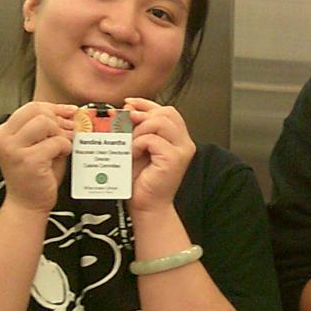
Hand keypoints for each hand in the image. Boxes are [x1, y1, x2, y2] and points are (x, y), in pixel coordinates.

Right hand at [0, 102, 75, 212]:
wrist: (27, 204)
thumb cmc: (35, 176)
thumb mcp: (39, 146)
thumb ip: (49, 129)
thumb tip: (70, 113)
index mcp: (6, 131)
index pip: (31, 107)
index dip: (55, 107)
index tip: (70, 111)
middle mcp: (5, 138)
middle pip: (38, 111)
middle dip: (59, 120)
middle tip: (69, 131)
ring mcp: (14, 149)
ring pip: (45, 123)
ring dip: (61, 133)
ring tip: (63, 146)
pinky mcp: (28, 160)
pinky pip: (55, 142)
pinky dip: (65, 147)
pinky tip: (63, 155)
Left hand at [125, 97, 194, 213]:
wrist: (146, 206)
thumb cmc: (141, 181)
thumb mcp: (137, 147)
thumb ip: (136, 128)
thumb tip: (127, 108)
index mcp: (178, 138)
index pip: (167, 110)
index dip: (146, 104)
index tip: (128, 104)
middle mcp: (184, 143)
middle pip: (166, 112)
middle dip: (142, 115)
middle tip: (126, 126)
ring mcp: (182, 151)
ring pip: (160, 121)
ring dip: (139, 130)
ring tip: (131, 145)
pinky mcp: (174, 159)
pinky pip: (152, 139)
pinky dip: (137, 144)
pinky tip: (133, 155)